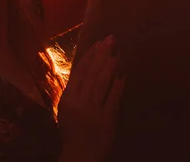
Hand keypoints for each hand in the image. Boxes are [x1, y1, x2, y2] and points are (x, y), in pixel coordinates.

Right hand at [58, 36, 123, 161]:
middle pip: (91, 73)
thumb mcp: (66, 109)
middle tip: (111, 39)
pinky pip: (113, 98)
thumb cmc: (72, 132)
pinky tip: (123, 74)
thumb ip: (74, 91)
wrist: (80, 155)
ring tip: (117, 52)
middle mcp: (79, 101)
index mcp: (68, 98)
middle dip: (102, 54)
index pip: (79, 71)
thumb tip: (85, 70)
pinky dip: (118, 85)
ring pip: (102, 82)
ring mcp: (93, 110)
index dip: (90, 55)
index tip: (98, 43)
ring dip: (110, 65)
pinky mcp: (106, 119)